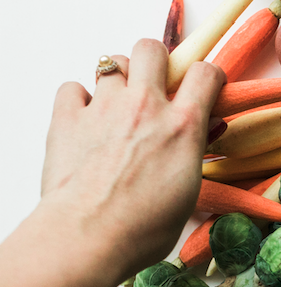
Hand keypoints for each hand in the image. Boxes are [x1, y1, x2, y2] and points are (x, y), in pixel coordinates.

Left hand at [40, 38, 223, 281]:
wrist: (88, 238)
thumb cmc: (142, 229)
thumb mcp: (188, 193)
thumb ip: (193, 154)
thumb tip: (201, 135)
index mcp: (183, 126)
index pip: (205, 73)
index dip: (207, 77)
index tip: (204, 88)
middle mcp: (145, 107)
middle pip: (150, 49)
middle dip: (154, 62)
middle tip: (154, 87)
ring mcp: (104, 108)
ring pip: (109, 62)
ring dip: (117, 80)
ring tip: (117, 106)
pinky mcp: (67, 118)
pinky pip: (72, 88)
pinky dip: (79, 99)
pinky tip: (85, 121)